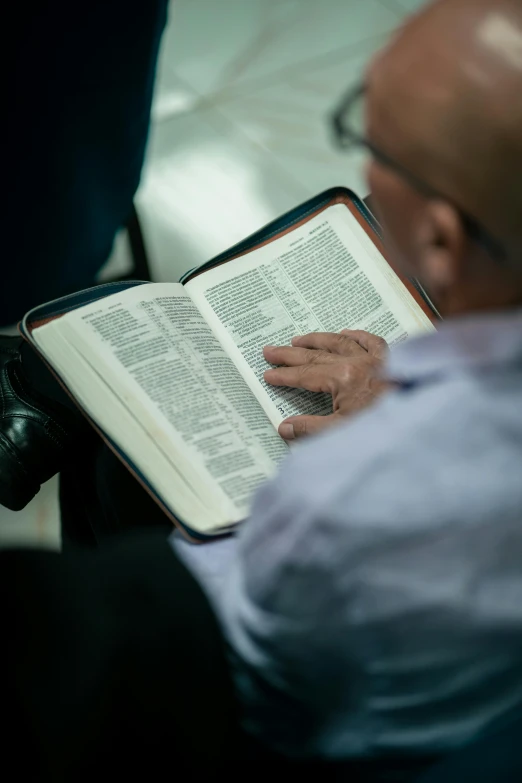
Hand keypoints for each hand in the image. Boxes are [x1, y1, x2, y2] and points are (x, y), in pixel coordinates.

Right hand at [263, 330, 389, 439]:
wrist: (424, 420)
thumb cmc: (384, 427)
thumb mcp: (342, 433)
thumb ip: (310, 429)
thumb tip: (284, 428)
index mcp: (342, 379)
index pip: (304, 376)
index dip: (284, 376)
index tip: (268, 374)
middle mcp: (356, 362)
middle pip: (316, 355)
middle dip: (290, 354)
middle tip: (270, 351)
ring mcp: (375, 358)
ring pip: (339, 342)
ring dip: (317, 340)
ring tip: (298, 339)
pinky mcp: (392, 359)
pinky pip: (371, 340)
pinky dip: (356, 335)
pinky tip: (345, 332)